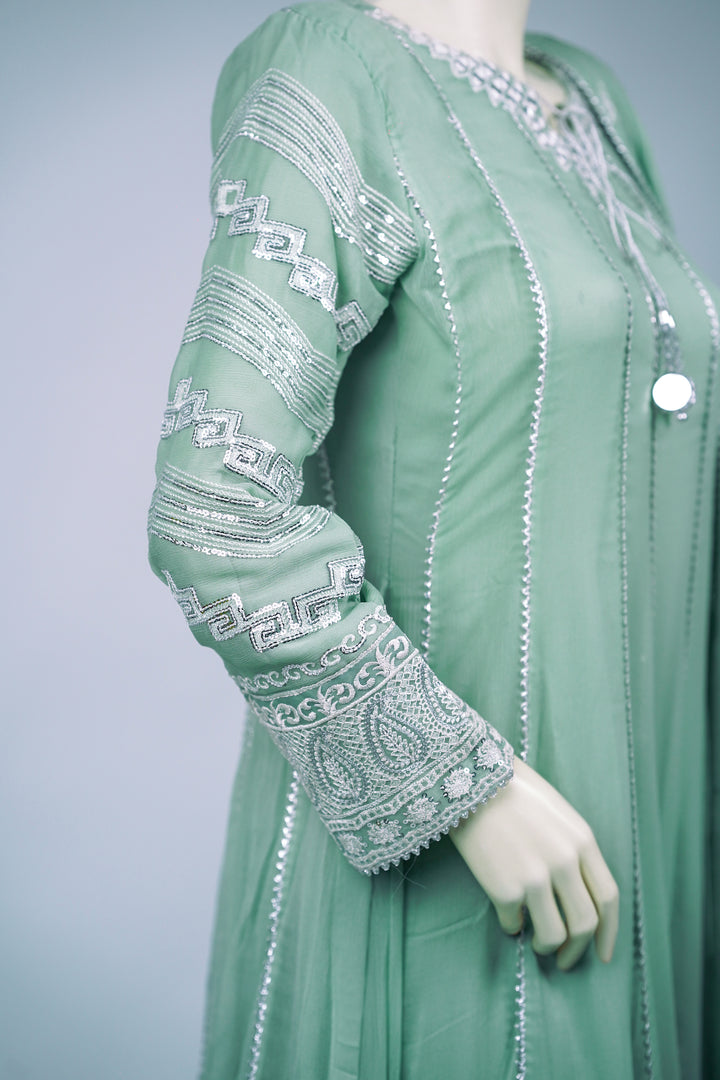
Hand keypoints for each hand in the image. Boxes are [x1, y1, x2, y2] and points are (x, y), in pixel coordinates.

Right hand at [448, 757, 618, 970]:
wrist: (469, 779)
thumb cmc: (512, 791)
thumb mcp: (558, 814)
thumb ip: (573, 850)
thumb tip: (576, 893)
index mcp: (582, 841)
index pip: (608, 897)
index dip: (609, 932)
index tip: (602, 953)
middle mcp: (564, 862)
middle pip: (585, 923)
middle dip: (577, 951)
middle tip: (565, 960)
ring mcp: (535, 877)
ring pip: (554, 936)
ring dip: (546, 947)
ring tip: (537, 943)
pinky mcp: (504, 889)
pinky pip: (514, 924)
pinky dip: (512, 927)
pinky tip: (507, 916)